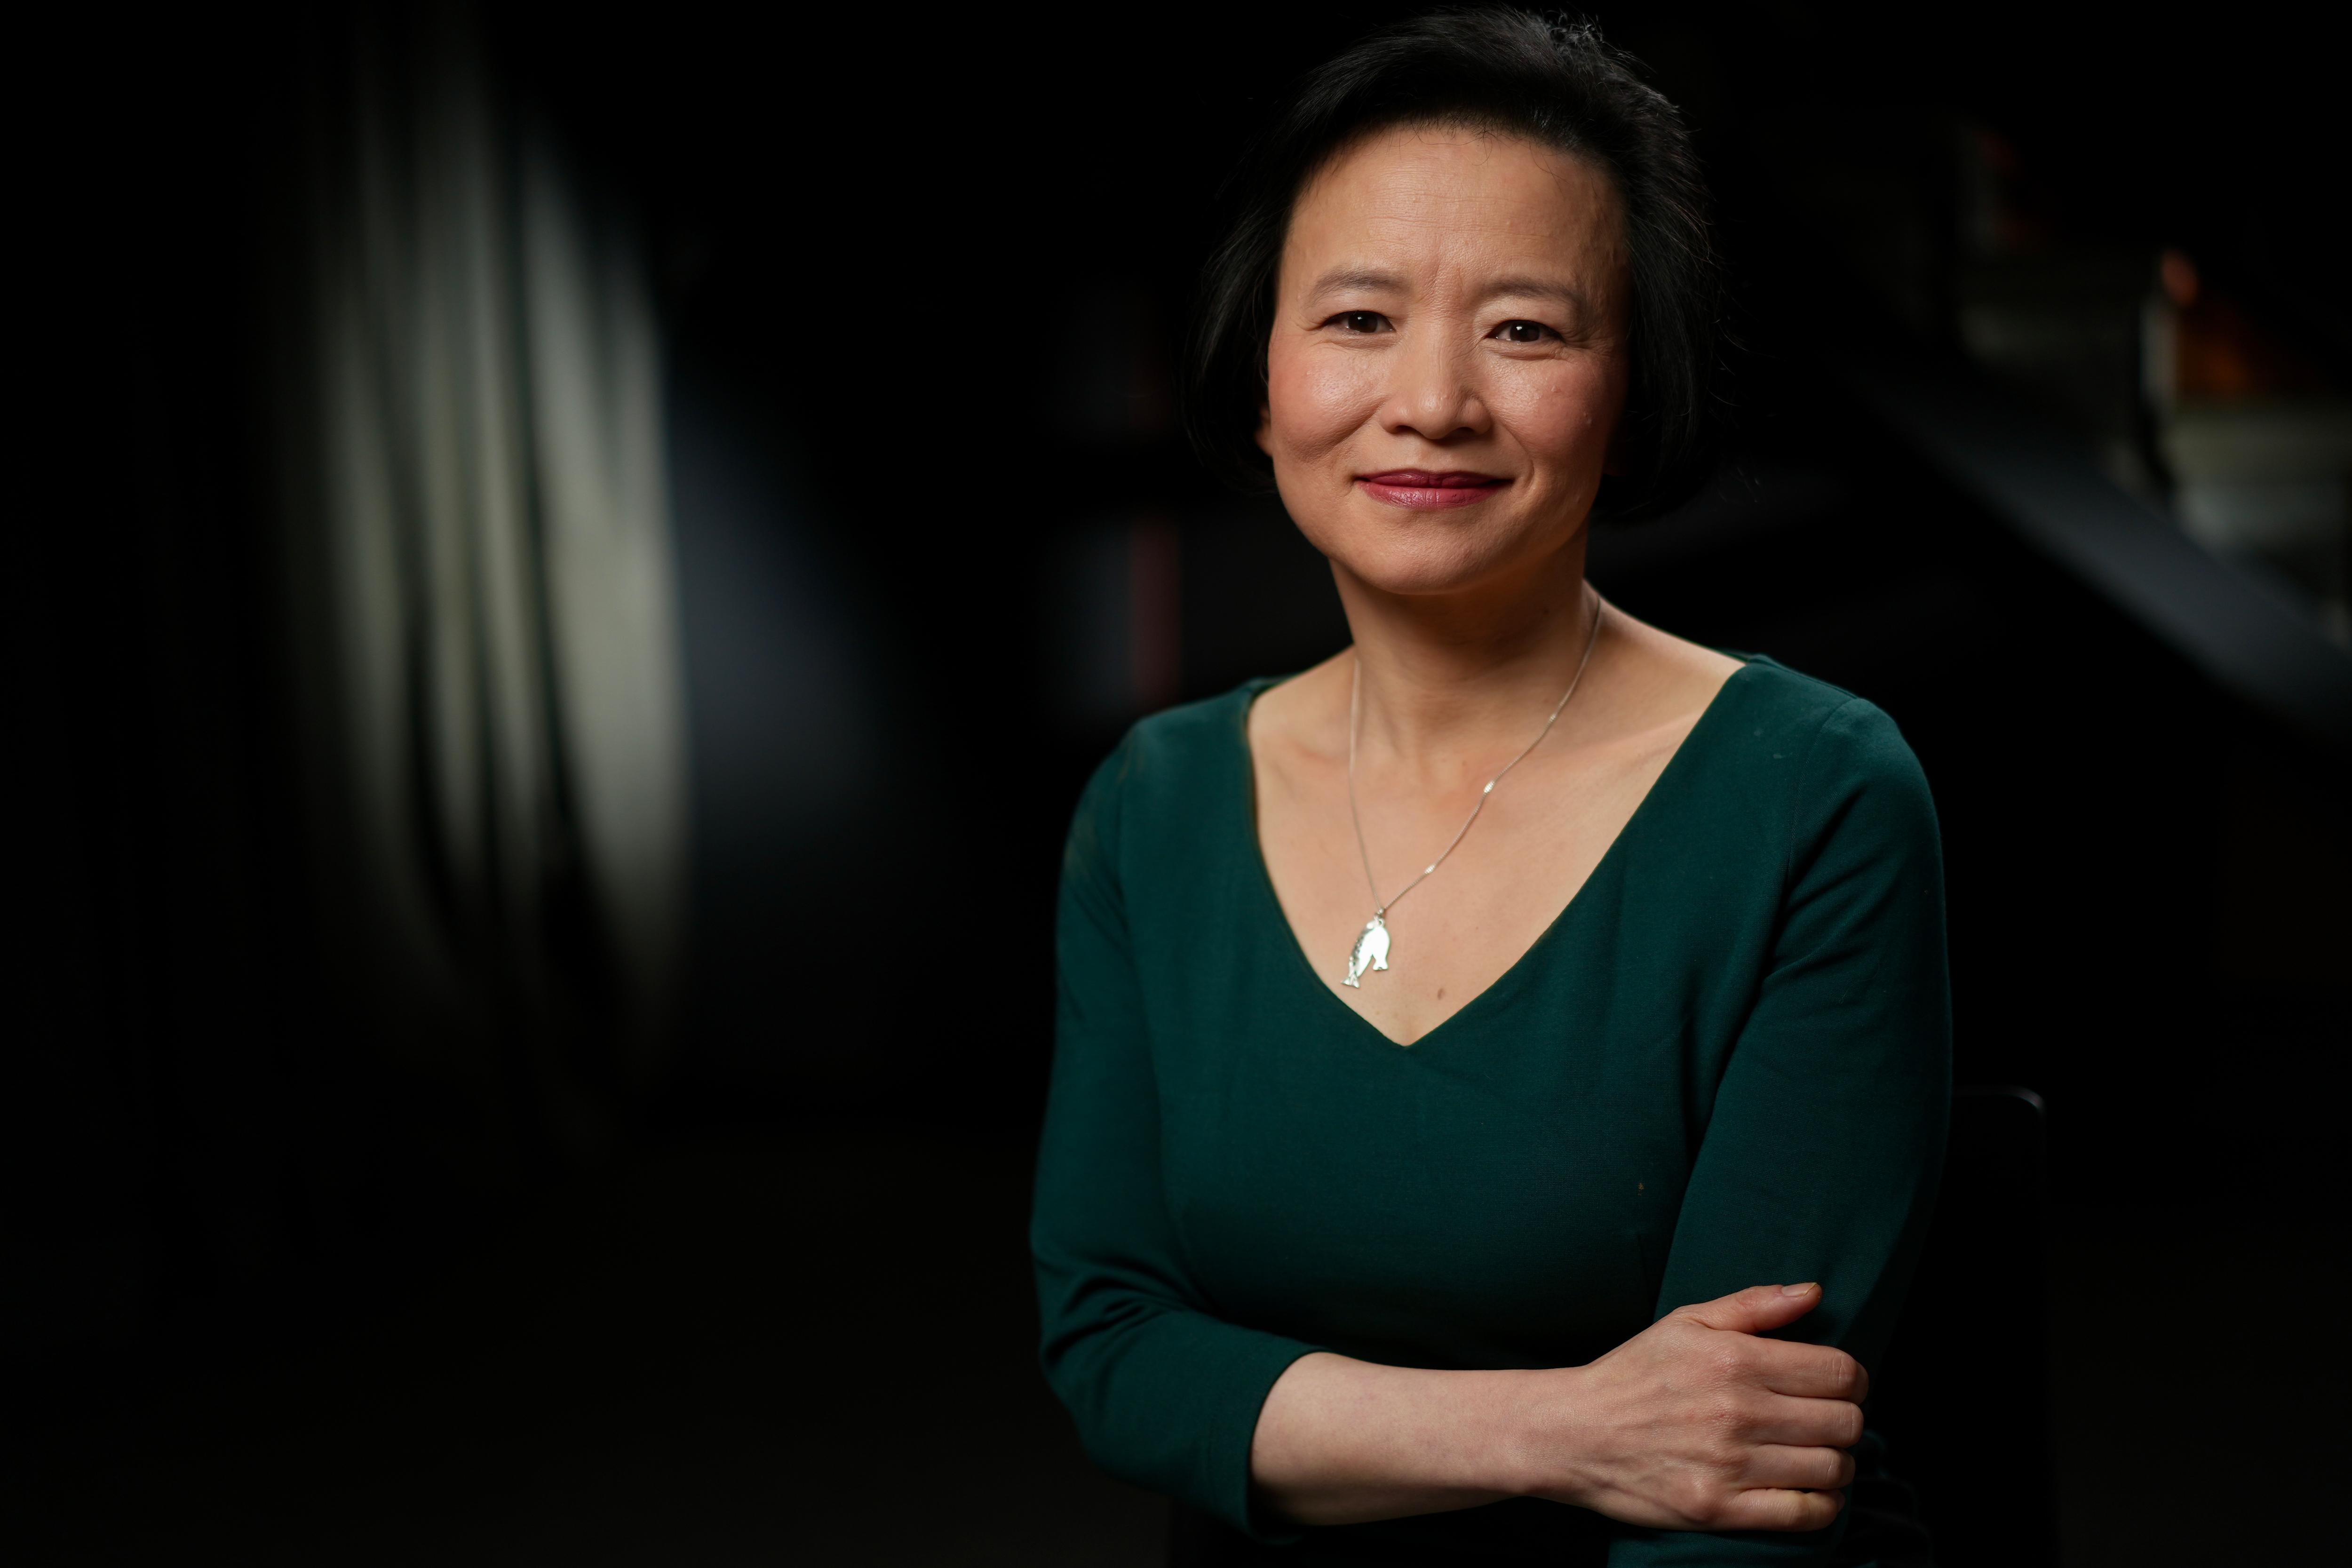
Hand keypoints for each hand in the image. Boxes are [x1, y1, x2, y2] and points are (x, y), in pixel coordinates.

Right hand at [1514, 1283, 1866, 1532]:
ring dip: (1837, 1464)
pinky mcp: (1720, 1509)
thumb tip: (1814, 1291)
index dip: (1853, 1379)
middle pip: (1845, 1422)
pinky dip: (1823, 1504)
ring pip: (1833, 1469)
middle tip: (1826, 1421)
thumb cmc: (1633, 1374)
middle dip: (1846, 1421)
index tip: (1839, 1385)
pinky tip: (1809, 1489)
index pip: (1840, 1372)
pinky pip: (1806, 1513)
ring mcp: (1730, 1465)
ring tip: (1815, 1454)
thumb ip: (1753, 1305)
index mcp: (1735, 1360)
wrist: (1574, 1432)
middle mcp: (1738, 1412)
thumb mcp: (1686, 1323)